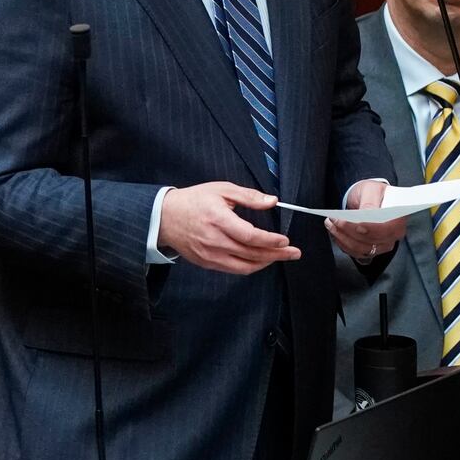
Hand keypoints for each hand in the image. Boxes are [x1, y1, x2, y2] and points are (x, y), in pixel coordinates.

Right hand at [159, 183, 299, 274]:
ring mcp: (210, 255)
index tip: (285, 240)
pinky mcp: (207, 263)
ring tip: (281, 257)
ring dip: (266, 263)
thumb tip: (272, 201)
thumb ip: (248, 196)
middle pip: (252, 254)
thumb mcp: (221, 189)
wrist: (165, 217)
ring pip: (245, 266)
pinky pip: (234, 269)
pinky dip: (251, 266)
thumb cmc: (194, 200)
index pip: (250, 236)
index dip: (270, 241)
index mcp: (218, 219)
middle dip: (277, 254)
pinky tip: (261, 261)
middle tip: (294, 253)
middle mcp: (214, 241)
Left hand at [326, 181, 406, 260]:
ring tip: (331, 224)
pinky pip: (356, 253)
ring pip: (362, 248)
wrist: (368, 198)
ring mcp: (383, 244)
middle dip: (350, 231)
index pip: (387, 228)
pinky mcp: (372, 250)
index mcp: (398, 218)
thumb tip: (367, 213)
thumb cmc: (372, 193)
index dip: (372, 229)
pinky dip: (343, 244)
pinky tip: (335, 232)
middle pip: (372, 240)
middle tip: (334, 219)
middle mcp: (393, 234)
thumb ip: (370, 202)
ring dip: (343, 238)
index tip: (357, 225)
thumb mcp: (371, 190)